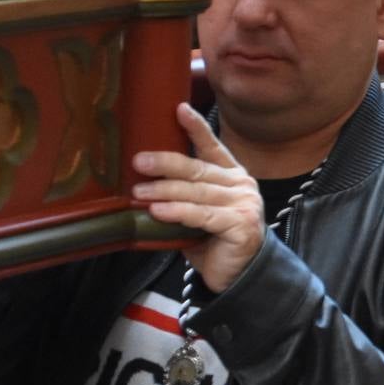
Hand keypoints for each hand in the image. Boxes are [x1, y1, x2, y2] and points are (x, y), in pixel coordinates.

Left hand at [133, 103, 264, 293]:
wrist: (238, 276)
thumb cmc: (212, 241)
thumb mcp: (196, 211)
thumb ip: (182, 194)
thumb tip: (141, 180)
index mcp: (231, 176)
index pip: (212, 147)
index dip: (195, 128)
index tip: (178, 109)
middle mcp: (241, 185)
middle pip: (198, 169)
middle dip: (166, 163)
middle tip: (139, 161)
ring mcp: (244, 203)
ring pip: (197, 192)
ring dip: (165, 191)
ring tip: (139, 191)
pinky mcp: (241, 224)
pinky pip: (203, 215)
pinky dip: (178, 213)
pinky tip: (159, 211)